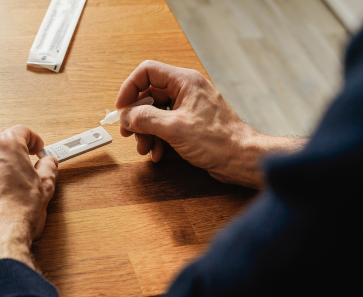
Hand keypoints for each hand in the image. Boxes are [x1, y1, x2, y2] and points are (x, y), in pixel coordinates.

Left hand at [0, 125, 57, 295]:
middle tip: (25, 164)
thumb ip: (48, 169)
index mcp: (3, 144)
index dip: (34, 140)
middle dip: (12, 149)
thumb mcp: (44, 188)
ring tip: (9, 184)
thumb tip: (49, 164)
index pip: (22, 131)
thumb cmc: (15, 214)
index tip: (38, 149)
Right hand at [117, 61, 305, 188]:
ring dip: (146, 132)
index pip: (147, 72)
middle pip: (149, 95)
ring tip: (145, 149)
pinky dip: (158, 139)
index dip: (130, 88)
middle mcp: (187, 91)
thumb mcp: (174, 128)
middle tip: (129, 133)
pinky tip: (159, 154)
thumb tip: (126, 115)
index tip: (121, 108)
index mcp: (184, 82)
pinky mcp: (191, 123)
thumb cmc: (218, 141)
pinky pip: (166, 125)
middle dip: (137, 117)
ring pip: (156, 113)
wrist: (241, 159)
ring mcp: (189, 107)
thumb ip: (145, 118)